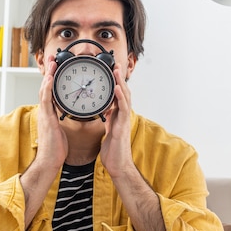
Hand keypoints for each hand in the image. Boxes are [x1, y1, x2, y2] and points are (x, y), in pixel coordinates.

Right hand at [35, 57, 67, 167]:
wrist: (50, 160)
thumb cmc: (55, 148)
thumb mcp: (59, 130)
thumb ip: (59, 120)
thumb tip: (63, 115)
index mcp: (49, 114)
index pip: (50, 93)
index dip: (51, 80)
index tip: (55, 68)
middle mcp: (45, 112)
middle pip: (45, 88)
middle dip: (49, 73)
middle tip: (53, 59)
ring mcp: (44, 114)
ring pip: (44, 91)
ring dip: (48, 76)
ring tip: (52, 63)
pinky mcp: (46, 119)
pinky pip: (47, 100)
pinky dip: (48, 88)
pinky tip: (50, 79)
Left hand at [100, 63, 133, 177]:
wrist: (117, 165)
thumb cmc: (113, 151)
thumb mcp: (109, 131)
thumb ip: (109, 120)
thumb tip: (106, 112)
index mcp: (117, 117)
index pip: (117, 96)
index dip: (115, 83)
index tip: (111, 71)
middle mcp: (122, 116)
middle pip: (123, 93)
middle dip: (119, 78)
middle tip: (115, 64)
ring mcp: (124, 121)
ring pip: (125, 98)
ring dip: (121, 83)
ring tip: (116, 70)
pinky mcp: (123, 126)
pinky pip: (122, 109)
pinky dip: (120, 97)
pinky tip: (117, 88)